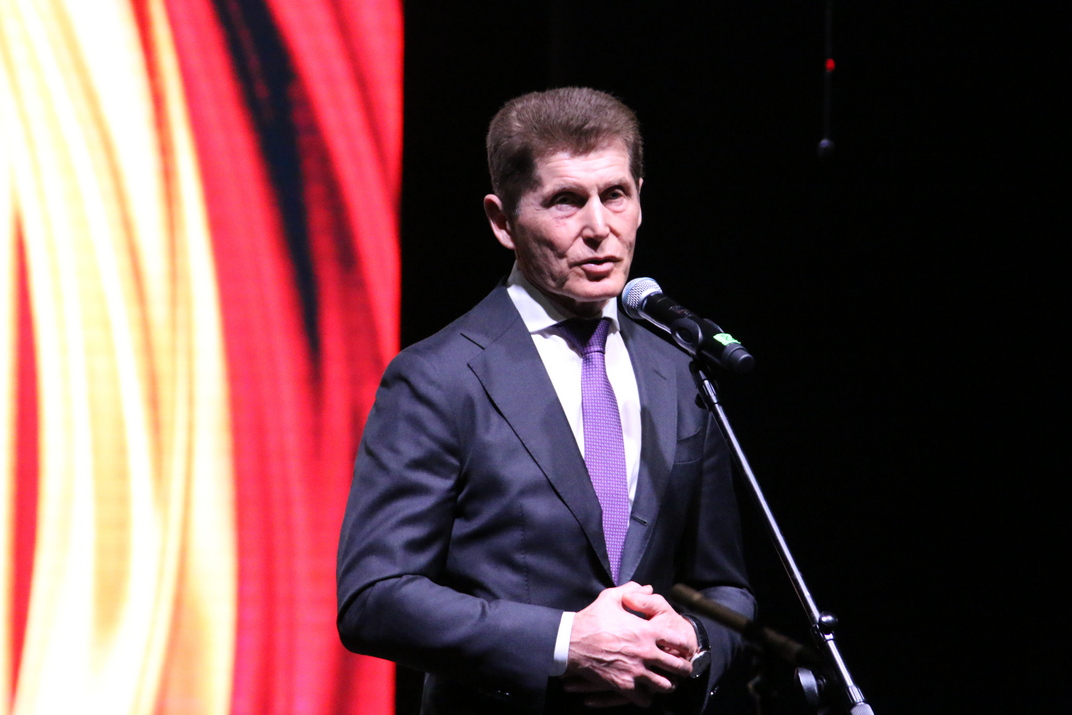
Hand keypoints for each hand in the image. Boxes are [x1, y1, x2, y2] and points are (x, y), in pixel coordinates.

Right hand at [563, 582, 693, 707]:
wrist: (571, 642)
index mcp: (646, 632)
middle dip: (683, 669)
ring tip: (666, 683)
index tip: (685, 649)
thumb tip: (648, 587)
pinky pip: (644, 699)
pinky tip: (645, 693)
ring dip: (666, 684)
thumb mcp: (611, 598)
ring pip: (664, 685)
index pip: (678, 641)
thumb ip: (632, 590)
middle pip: (676, 666)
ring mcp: (635, 671)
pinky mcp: (624, 685)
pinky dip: (647, 698)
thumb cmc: (591, 619)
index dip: (685, 646)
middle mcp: (645, 653)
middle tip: (683, 670)